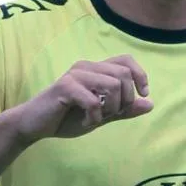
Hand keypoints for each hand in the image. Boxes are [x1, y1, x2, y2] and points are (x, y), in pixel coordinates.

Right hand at [12, 55, 152, 142]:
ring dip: (111, 108)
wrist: (35, 125)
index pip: (126, 60)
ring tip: (98, 118)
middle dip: (126, 99)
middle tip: (113, 114)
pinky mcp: (65, 87)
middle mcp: (87, 67)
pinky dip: (95, 117)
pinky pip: (93, 101)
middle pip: (124, 74)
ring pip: (112, 85)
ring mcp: (75, 75)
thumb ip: (124, 109)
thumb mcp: (101, 115)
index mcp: (96, 69)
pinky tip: (87, 122)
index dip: (140, 76)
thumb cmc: (67, 118)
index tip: (142, 95)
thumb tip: (150, 103)